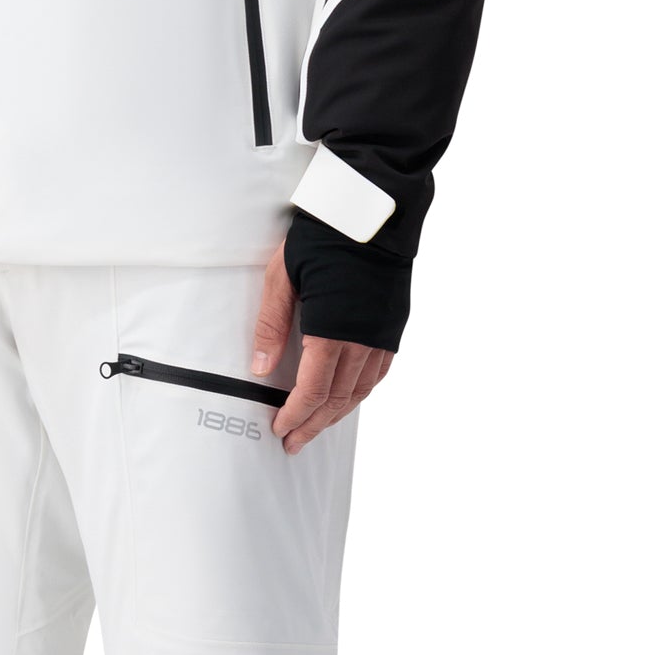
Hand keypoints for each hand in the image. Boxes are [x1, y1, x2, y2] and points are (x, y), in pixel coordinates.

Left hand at [250, 239, 392, 457]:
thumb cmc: (325, 237)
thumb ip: (272, 325)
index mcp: (333, 330)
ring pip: (361, 390)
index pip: (313, 391)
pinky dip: (360, 392)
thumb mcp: (282, 276)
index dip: (296, 416)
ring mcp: (383, 334)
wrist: (375, 212)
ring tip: (317, 425)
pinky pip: (378, 372)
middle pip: (337, 399)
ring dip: (337, 413)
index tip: (281, 430)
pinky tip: (348, 396)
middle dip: (314, 425)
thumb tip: (261, 368)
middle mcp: (363, 339)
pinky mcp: (393, 325)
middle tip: (294, 442)